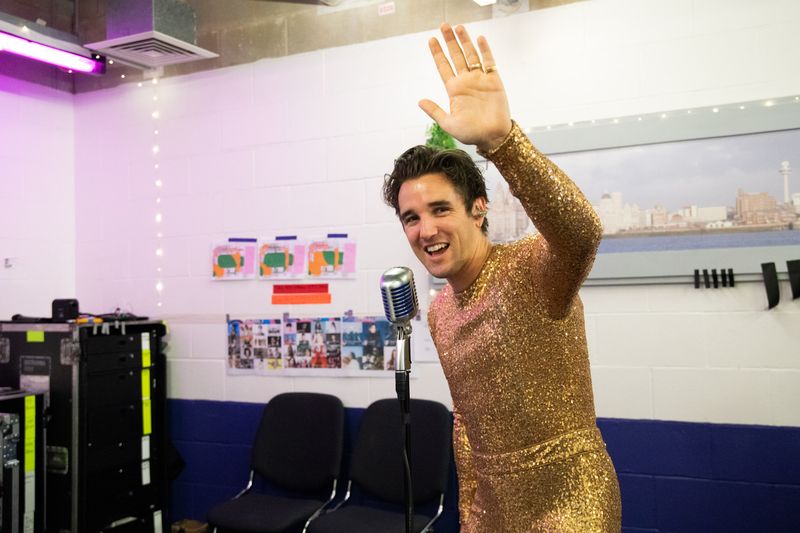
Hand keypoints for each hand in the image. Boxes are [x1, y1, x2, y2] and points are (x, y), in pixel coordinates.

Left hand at [419, 23, 511, 152]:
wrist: (492, 136)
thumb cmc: (471, 133)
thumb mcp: (448, 124)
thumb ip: (435, 111)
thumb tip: (420, 101)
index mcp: (454, 90)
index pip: (443, 67)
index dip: (437, 53)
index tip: (431, 40)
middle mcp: (466, 81)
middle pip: (456, 56)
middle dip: (449, 41)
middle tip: (444, 26)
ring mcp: (480, 79)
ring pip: (471, 55)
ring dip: (465, 41)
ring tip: (458, 27)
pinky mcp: (494, 81)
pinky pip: (489, 62)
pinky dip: (484, 50)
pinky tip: (479, 39)